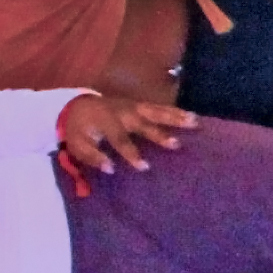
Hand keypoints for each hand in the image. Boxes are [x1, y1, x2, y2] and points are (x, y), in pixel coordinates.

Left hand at [58, 94, 196, 175]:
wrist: (79, 105)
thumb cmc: (79, 129)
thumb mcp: (77, 145)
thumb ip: (92, 157)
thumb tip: (110, 169)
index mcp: (106, 121)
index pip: (120, 138)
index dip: (131, 153)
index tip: (145, 167)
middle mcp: (123, 111)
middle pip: (144, 121)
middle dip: (160, 134)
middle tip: (177, 145)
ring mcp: (133, 105)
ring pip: (157, 110)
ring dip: (176, 116)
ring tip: (195, 122)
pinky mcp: (140, 104)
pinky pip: (160, 107)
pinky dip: (176, 111)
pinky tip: (191, 116)